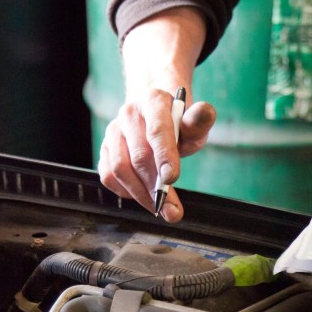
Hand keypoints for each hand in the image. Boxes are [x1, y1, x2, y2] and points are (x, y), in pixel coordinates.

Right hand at [98, 88, 215, 221]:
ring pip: (120, 169)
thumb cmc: (178, 122)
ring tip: (160, 207)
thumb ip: (199, 121)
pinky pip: (108, 176)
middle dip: (156, 187)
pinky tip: (143, 196)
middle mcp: (129, 114)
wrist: (156, 113)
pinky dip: (125, 191)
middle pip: (139, 155)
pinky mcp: (105, 149)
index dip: (164, 155)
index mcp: (153, 101)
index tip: (172, 179)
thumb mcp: (194, 122)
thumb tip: (206, 112)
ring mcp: (113, 131)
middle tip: (172, 209)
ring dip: (140, 194)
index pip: (157, 130)